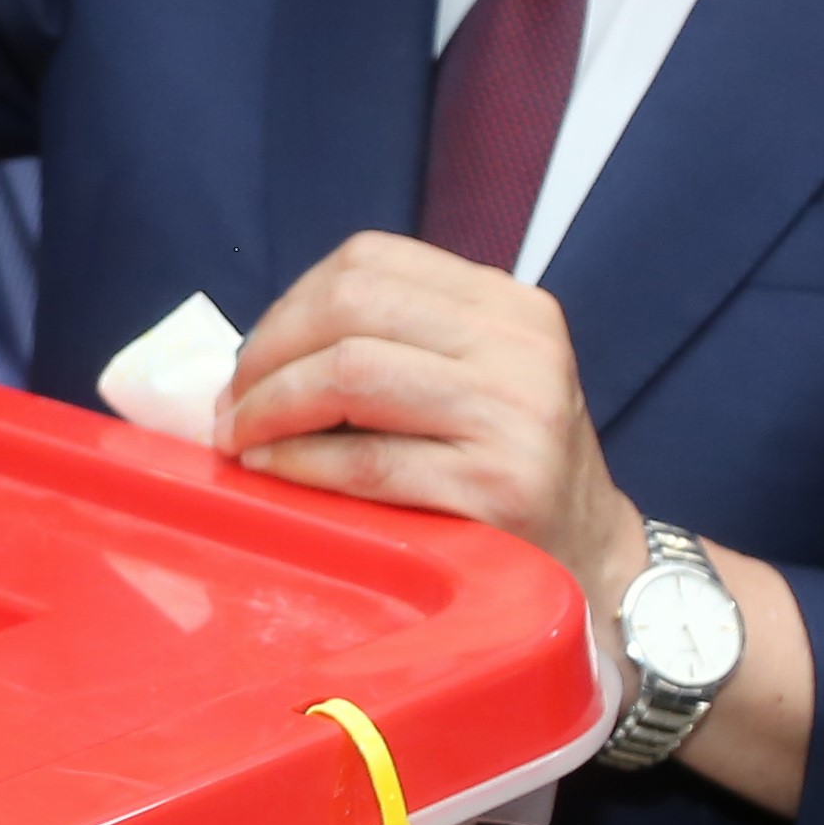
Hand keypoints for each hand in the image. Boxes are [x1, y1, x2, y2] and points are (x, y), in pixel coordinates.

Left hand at [219, 233, 649, 609]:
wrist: (591, 563)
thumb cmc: (505, 471)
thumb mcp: (473, 382)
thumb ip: (391, 346)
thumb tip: (249, 356)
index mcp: (508, 306)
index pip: (372, 261)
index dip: (289, 305)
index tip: (251, 359)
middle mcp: (519, 346)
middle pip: (352, 305)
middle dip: (268, 353)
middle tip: (232, 407)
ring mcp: (514, 413)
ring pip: (352, 372)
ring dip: (271, 407)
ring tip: (241, 440)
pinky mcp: (498, 485)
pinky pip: (367, 460)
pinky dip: (299, 463)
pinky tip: (272, 472)